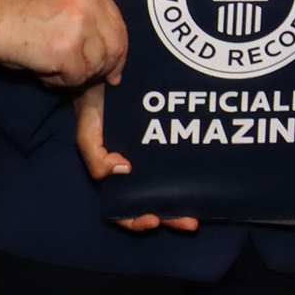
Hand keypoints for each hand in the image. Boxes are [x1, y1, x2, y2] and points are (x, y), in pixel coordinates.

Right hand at [0, 0, 125, 88]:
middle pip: (115, 46)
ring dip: (76, 73)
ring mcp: (81, 24)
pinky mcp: (69, 49)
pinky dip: (60, 81)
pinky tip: (42, 69)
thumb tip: (110, 57)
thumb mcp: (61, 0)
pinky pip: (77, 78)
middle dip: (105, 67)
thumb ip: (86, 18)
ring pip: (96, 65)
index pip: (117, 25)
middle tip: (93, 79)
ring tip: (50, 65)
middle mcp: (91, 1)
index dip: (117, 51)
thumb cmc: (15, 10)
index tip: (113, 71)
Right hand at [72, 82, 199, 233]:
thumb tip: (124, 171)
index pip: (126, 209)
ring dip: (185, 204)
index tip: (152, 221)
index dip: (137, 221)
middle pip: (155, 204)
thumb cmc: (95, 107)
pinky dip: (193, 176)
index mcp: (117, 175)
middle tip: (189, 223)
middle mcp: (138, 170)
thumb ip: (97, 158)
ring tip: (200, 212)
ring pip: (171, 189)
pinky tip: (205, 181)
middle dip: (171, 218)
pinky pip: (182, 163)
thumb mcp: (88, 134)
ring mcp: (156, 157)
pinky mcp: (171, 142)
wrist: (109, 72)